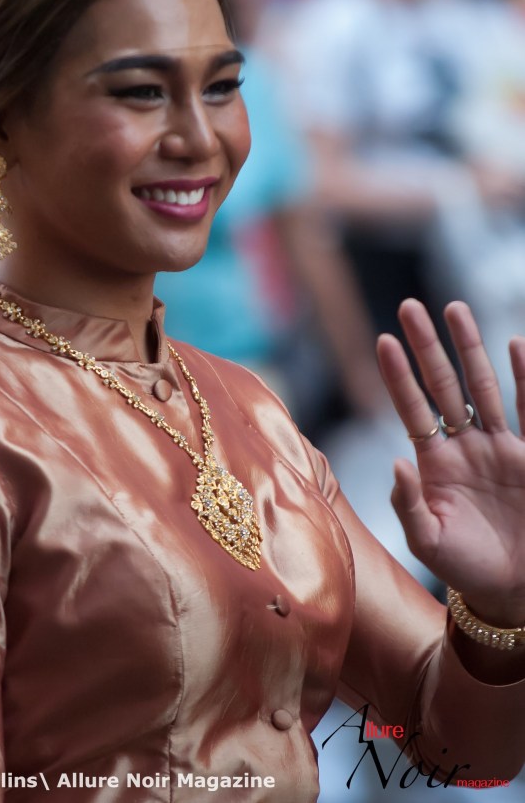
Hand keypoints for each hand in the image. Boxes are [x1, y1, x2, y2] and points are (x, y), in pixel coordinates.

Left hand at [377, 299, 524, 628]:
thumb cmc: (464, 567)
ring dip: (468, 348)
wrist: (513, 588)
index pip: (411, 408)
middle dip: (427, 346)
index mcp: (433, 461)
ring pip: (481, 386)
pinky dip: (524, 377)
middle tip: (410, 305)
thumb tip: (395, 462)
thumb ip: (408, 504)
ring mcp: (497, 447)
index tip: (383, 340)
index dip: (398, 376)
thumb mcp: (427, 541)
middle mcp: (462, 445)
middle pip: (441, 384)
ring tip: (455, 308)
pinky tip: (514, 343)